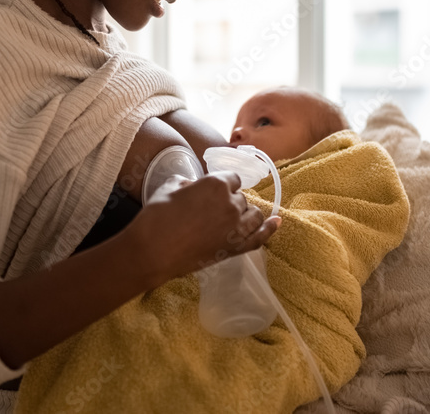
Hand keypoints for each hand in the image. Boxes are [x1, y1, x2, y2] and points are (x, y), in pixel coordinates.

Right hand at [127, 170, 280, 285]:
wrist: (153, 250)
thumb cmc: (157, 216)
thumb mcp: (170, 187)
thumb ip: (189, 183)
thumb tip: (193, 186)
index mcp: (216, 184)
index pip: (232, 178)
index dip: (224, 184)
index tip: (216, 190)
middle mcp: (231, 204)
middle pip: (241, 198)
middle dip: (230, 200)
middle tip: (212, 210)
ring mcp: (236, 228)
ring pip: (253, 215)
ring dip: (245, 214)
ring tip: (232, 218)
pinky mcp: (235, 249)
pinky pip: (260, 237)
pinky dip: (269, 229)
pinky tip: (276, 222)